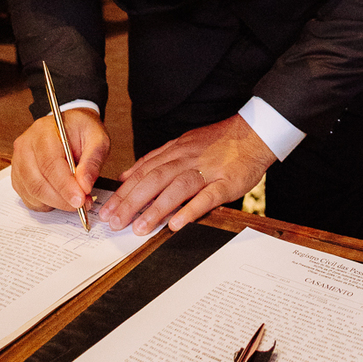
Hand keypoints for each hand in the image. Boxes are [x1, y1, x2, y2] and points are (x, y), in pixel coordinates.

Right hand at [11, 107, 109, 213]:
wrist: (69, 126)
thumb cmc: (82, 130)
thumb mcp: (97, 138)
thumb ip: (92, 160)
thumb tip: (84, 186)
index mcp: (43, 131)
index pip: (50, 164)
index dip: (65, 186)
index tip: (80, 200)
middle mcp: (25, 146)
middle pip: (37, 182)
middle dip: (61, 199)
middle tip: (83, 204)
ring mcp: (18, 162)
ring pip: (32, 193)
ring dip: (55, 203)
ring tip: (75, 200)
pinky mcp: (18, 176)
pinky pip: (29, 198)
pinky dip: (46, 204)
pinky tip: (61, 197)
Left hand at [98, 115, 276, 237]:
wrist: (255, 133)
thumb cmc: (219, 142)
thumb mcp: (183, 144)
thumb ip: (155, 160)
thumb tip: (126, 176)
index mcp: (176, 151)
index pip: (143, 171)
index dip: (124, 191)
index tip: (107, 209)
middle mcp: (187, 159)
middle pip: (154, 179)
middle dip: (131, 202)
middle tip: (115, 222)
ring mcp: (207, 170)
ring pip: (176, 188)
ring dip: (155, 209)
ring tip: (139, 228)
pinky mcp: (226, 182)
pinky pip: (206, 196)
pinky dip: (190, 210)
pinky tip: (176, 224)